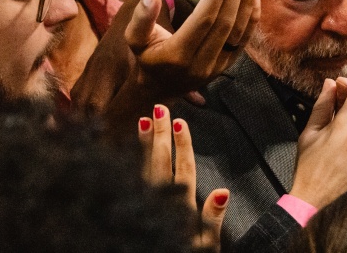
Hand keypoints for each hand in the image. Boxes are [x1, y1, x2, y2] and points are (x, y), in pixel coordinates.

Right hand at [125, 0, 260, 93]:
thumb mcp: (135, 39)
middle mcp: (200, 64)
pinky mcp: (227, 66)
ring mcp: (216, 67)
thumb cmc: (147, 57)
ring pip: (237, 32)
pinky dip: (251, 18)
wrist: (159, 88)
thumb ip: (141, 17)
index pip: (202, 21)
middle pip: (224, 24)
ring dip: (246, 3)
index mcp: (176, 55)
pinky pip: (243, 41)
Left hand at [139, 104, 227, 251]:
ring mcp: (142, 205)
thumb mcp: (206, 246)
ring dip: (142, 144)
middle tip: (159, 107)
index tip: (180, 120)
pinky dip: (127, 163)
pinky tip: (124, 150)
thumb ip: (212, 219)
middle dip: (160, 134)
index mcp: (181, 208)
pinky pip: (128, 180)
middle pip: (160, 162)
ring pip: (140, 168)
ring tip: (142, 120)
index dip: (182, 144)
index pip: (182, 169)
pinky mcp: (128, 208)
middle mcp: (160, 202)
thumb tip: (221, 191)